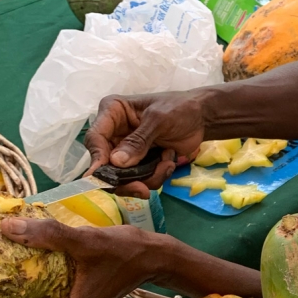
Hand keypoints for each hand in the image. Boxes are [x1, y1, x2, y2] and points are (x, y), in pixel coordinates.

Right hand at [84, 91, 213, 196]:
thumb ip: (138, 141)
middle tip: (143, 189)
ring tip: (168, 163)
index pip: (95, 138)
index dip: (97, 160)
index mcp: (112, 113)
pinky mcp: (140, 163)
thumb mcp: (158, 120)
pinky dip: (155, 177)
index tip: (102, 178)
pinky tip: (169, 162)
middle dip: (125, 180)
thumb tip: (116, 162)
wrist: (202, 118)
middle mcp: (114, 133)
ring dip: (146, 178)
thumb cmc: (179, 108)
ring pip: (123, 177)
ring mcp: (126, 150)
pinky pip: (139, 180)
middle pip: (106, 165)